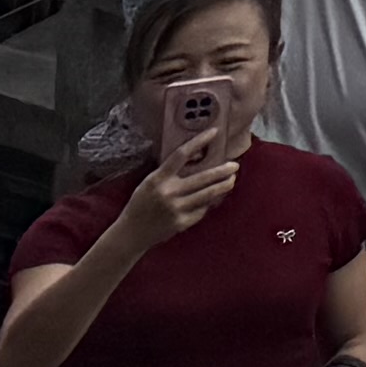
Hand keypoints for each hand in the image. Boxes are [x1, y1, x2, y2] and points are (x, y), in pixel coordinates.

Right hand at [112, 145, 243, 252]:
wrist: (130, 234)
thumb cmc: (142, 204)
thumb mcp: (150, 183)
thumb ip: (169, 172)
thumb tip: (198, 157)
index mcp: (158, 179)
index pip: (181, 154)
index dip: (199, 141)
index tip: (214, 132)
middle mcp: (168, 192)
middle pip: (203, 177)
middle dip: (223, 170)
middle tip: (234, 165)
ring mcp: (176, 208)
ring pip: (208, 194)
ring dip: (224, 185)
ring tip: (231, 179)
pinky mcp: (181, 222)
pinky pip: (202, 210)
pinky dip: (208, 203)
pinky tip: (212, 199)